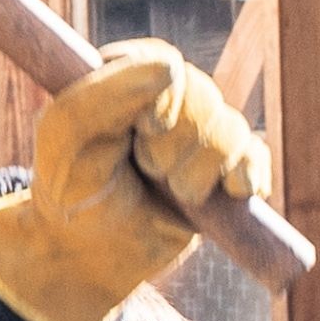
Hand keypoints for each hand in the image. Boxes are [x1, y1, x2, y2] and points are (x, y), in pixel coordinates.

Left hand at [0, 42, 267, 320]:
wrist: (87, 255)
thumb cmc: (67, 190)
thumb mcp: (65, 135)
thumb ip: (107, 93)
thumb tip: (171, 66)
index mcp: (124, 77)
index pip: (167, 65)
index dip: (167, 98)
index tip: (145, 129)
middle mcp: (165, 101)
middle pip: (205, 98)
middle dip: (178, 144)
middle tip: (147, 170)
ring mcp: (195, 136)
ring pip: (232, 131)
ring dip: (204, 170)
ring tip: (176, 193)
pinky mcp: (220, 171)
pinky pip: (255, 156)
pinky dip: (248, 174)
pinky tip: (235, 192)